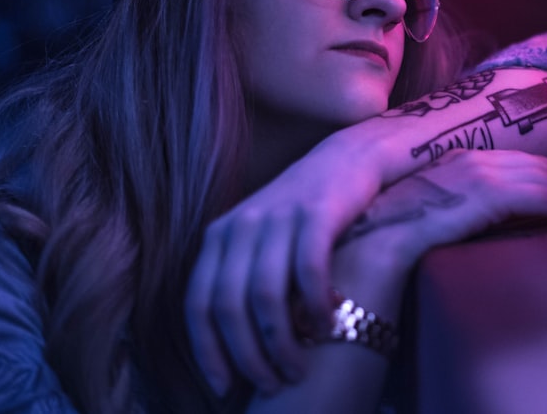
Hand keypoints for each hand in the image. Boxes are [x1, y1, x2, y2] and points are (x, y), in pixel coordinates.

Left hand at [183, 133, 383, 397]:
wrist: (349, 158)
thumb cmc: (307, 213)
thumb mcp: (262, 239)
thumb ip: (242, 278)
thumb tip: (236, 347)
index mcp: (219, 235)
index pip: (197, 303)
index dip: (207, 350)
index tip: (225, 387)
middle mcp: (241, 225)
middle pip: (228, 305)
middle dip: (247, 356)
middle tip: (272, 383)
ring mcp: (278, 217)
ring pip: (265, 296)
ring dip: (280, 342)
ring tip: (298, 367)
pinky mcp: (316, 212)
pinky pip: (307, 271)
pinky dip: (315, 306)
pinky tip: (328, 325)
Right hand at [334, 149, 546, 283]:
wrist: (369, 242)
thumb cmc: (390, 237)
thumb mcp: (427, 212)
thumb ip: (453, 208)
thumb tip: (474, 220)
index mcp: (458, 159)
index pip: (518, 162)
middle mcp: (473, 158)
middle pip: (540, 166)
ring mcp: (481, 172)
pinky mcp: (489, 194)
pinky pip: (543, 198)